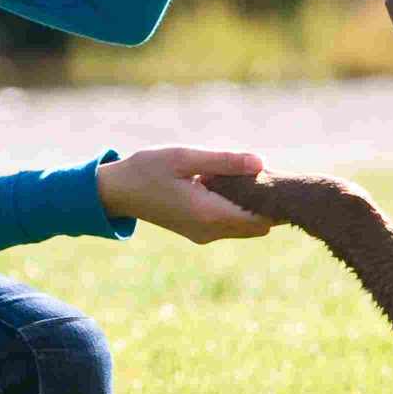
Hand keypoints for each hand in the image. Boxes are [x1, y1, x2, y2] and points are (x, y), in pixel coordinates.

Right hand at [96, 146, 277, 243]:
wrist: (118, 191)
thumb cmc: (148, 169)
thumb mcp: (184, 158)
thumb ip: (224, 161)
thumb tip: (261, 162)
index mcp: (208, 214)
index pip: (261, 218)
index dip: (273, 199)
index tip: (273, 175)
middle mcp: (210, 231)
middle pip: (260, 226)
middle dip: (266, 203)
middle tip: (259, 171)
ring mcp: (204, 235)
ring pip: (247, 227)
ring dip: (251, 206)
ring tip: (242, 174)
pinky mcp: (199, 233)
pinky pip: (231, 225)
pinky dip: (237, 208)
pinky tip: (226, 183)